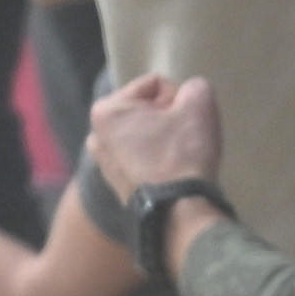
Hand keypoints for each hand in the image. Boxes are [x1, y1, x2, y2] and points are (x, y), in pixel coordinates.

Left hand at [78, 68, 223, 203]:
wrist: (177, 210)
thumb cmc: (182, 152)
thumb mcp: (199, 103)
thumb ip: (194, 86)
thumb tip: (186, 96)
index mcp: (105, 110)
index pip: (155, 85)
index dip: (177, 98)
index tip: (183, 120)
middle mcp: (95, 134)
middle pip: (146, 109)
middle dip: (167, 118)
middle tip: (182, 137)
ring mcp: (102, 161)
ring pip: (146, 132)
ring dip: (163, 137)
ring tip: (176, 155)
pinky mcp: (116, 182)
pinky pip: (143, 155)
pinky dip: (156, 157)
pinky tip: (168, 170)